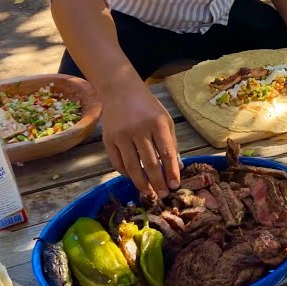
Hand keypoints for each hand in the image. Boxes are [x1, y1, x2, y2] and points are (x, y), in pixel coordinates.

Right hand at [102, 83, 179, 197]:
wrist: (120, 90)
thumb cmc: (148, 107)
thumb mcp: (165, 121)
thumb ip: (172, 144)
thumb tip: (178, 167)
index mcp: (157, 124)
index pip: (167, 153)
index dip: (171, 172)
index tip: (175, 185)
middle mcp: (139, 130)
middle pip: (150, 163)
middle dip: (157, 182)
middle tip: (163, 195)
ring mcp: (121, 135)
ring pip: (132, 167)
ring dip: (141, 183)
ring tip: (149, 193)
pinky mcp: (108, 139)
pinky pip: (117, 163)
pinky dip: (126, 174)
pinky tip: (134, 178)